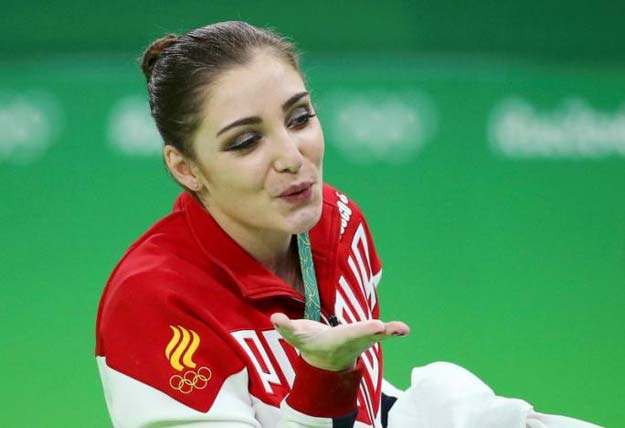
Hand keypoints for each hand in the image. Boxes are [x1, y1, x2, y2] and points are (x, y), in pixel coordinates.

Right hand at [270, 313, 408, 371]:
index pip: (346, 334)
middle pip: (363, 336)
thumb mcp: (296, 336)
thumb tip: (275, 318)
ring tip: (402, 329)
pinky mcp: (369, 335)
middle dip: (371, 332)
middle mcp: (350, 341)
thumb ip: (287, 327)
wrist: (326, 359)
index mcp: (334, 340)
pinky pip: (383, 333)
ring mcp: (362, 340)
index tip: (371, 326)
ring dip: (389, 333)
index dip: (357, 330)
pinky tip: (405, 329)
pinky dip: (393, 332)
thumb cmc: (310, 342)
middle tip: (383, 327)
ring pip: (377, 336)